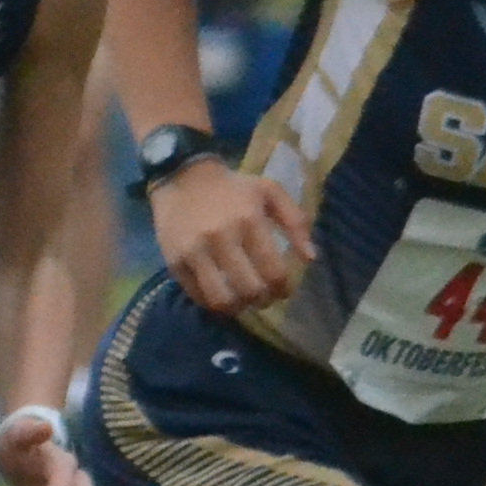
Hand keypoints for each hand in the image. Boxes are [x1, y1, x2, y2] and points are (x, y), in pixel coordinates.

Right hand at [151, 157, 309, 314]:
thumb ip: (296, 222)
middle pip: (249, 289)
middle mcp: (221, 238)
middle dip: (263, 300)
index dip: (283, 288)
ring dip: (238, 307)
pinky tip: (222, 296)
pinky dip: (213, 303)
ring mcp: (195, 252)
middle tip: (265, 298)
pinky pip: (196, 295)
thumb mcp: (270, 192)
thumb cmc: (233, 187)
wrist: (181, 177)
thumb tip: (310, 258)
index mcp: (250, 220)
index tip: (284, 290)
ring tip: (243, 302)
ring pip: (220, 299)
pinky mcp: (175, 262)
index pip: (273, 271)